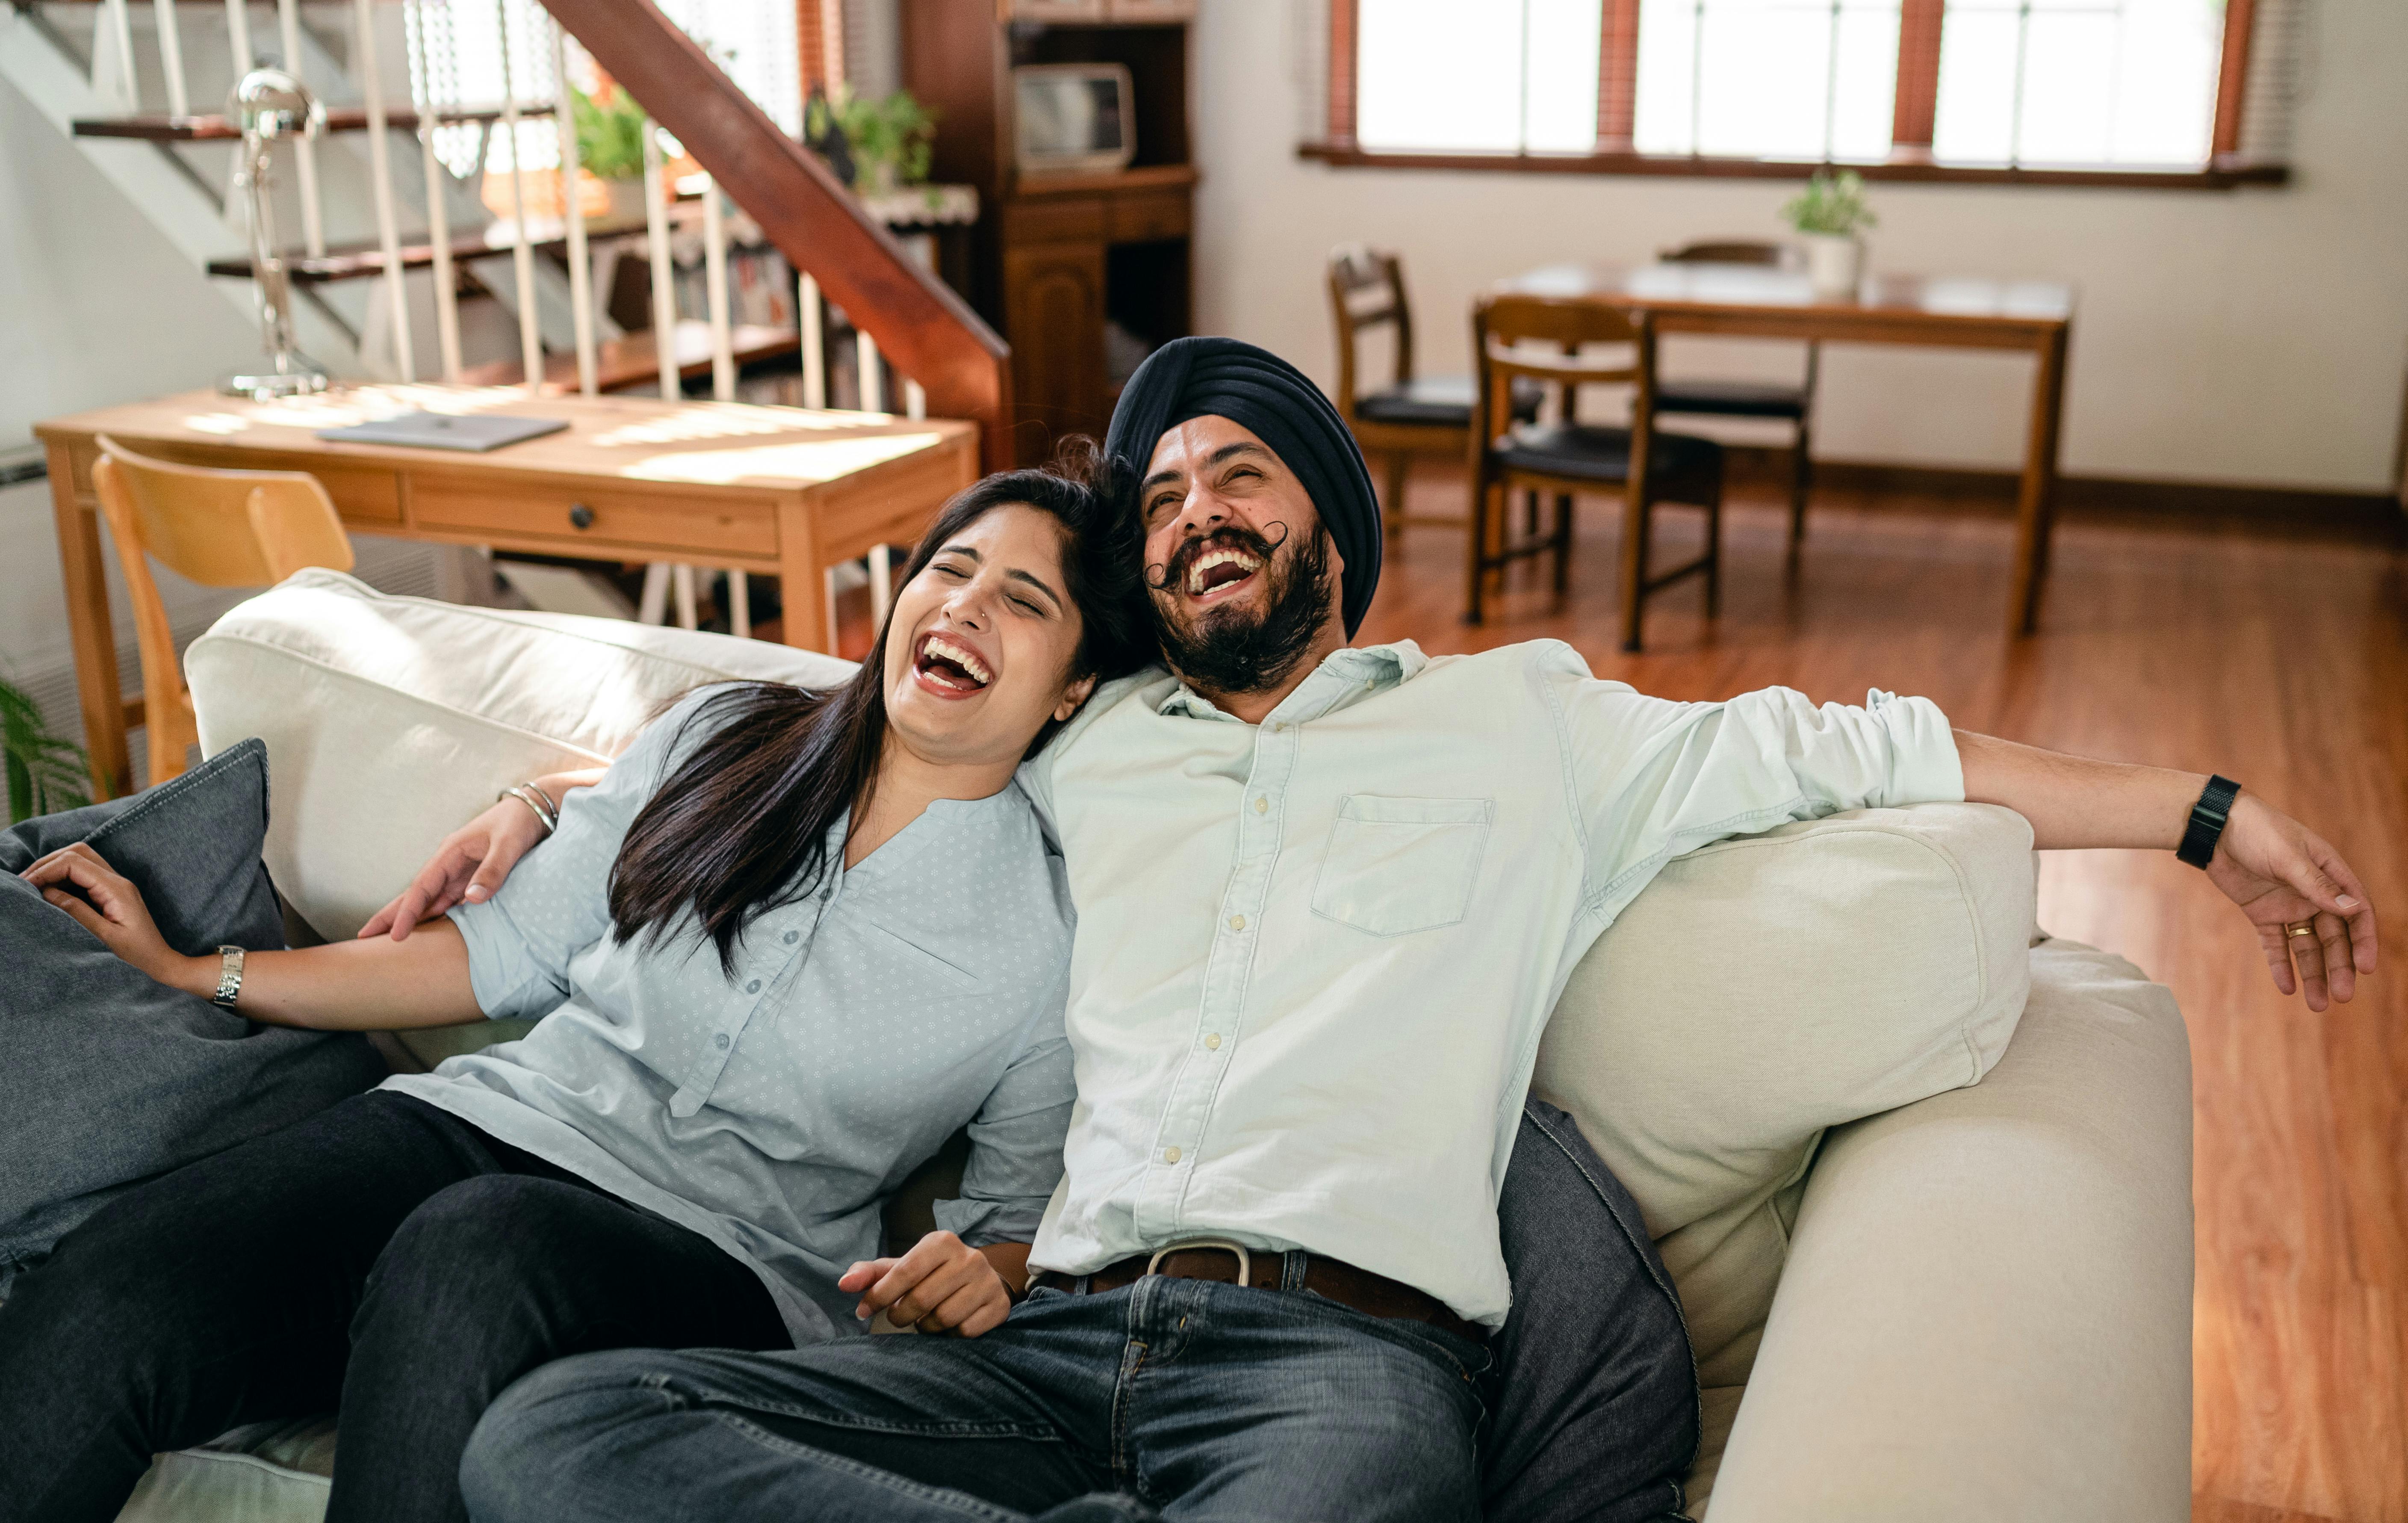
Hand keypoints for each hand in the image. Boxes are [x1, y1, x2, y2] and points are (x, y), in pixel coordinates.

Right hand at [20, 843, 206, 993]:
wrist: (159, 959)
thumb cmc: (137, 953)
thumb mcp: (104, 936)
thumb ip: (77, 912)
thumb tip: (48, 892)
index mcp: (116, 888)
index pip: (75, 863)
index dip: (47, 869)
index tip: (27, 884)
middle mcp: (117, 880)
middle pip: (78, 853)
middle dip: (49, 862)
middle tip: (25, 880)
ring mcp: (116, 883)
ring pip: (81, 859)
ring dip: (56, 866)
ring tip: (34, 883)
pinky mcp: (112, 891)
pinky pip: (85, 873)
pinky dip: (65, 875)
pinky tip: (50, 889)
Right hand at [359, 795, 549, 939]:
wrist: (535, 809)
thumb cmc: (520, 823)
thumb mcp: (509, 844)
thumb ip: (493, 870)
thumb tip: (473, 899)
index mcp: (451, 852)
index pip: (422, 887)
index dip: (407, 912)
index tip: (394, 936)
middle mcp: (449, 863)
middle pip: (416, 893)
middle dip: (391, 914)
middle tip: (364, 937)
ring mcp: (459, 872)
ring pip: (429, 900)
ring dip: (410, 918)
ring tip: (388, 939)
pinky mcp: (472, 878)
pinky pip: (448, 900)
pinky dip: (434, 915)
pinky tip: (425, 931)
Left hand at [838, 1231, 1013, 1337]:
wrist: (980, 1282)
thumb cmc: (931, 1275)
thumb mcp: (901, 1268)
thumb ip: (870, 1274)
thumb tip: (843, 1284)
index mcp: (942, 1242)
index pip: (904, 1272)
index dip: (880, 1296)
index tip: (864, 1312)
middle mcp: (969, 1257)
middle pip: (921, 1300)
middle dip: (902, 1316)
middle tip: (900, 1317)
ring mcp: (988, 1282)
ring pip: (943, 1319)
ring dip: (926, 1327)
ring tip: (926, 1318)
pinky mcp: (999, 1306)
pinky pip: (964, 1332)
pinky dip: (950, 1335)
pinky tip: (950, 1324)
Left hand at [2206, 794, 2378, 1011]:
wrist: (2214, 827)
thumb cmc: (2258, 831)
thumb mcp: (2288, 857)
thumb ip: (2317, 885)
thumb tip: (2354, 908)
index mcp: (2330, 875)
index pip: (2357, 914)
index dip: (2364, 941)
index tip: (2366, 968)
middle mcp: (2313, 894)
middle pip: (2334, 937)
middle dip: (2339, 967)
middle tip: (2342, 997)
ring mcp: (2287, 905)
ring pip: (2306, 945)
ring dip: (2313, 973)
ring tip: (2317, 1004)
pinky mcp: (2262, 913)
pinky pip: (2275, 944)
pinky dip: (2280, 965)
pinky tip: (2287, 988)